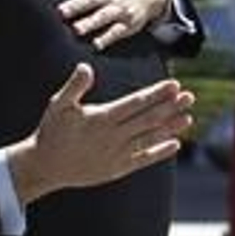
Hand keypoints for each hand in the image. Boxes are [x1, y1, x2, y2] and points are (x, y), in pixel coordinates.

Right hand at [7, 63, 193, 203]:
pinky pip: (143, 159)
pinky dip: (159, 152)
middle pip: (148, 119)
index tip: (174, 85)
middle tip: (190, 97)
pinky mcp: (116, 168)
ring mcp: (116, 154)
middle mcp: (113, 136)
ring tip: (188, 117)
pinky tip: (174, 144)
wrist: (44, 166)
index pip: (135, 103)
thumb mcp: (58, 105)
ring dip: (170, 128)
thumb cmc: (51, 131)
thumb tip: (86, 67)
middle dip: (170, 107)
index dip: (156, 94)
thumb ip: (74, 86)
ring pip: (149, 138)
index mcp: (101, 118)